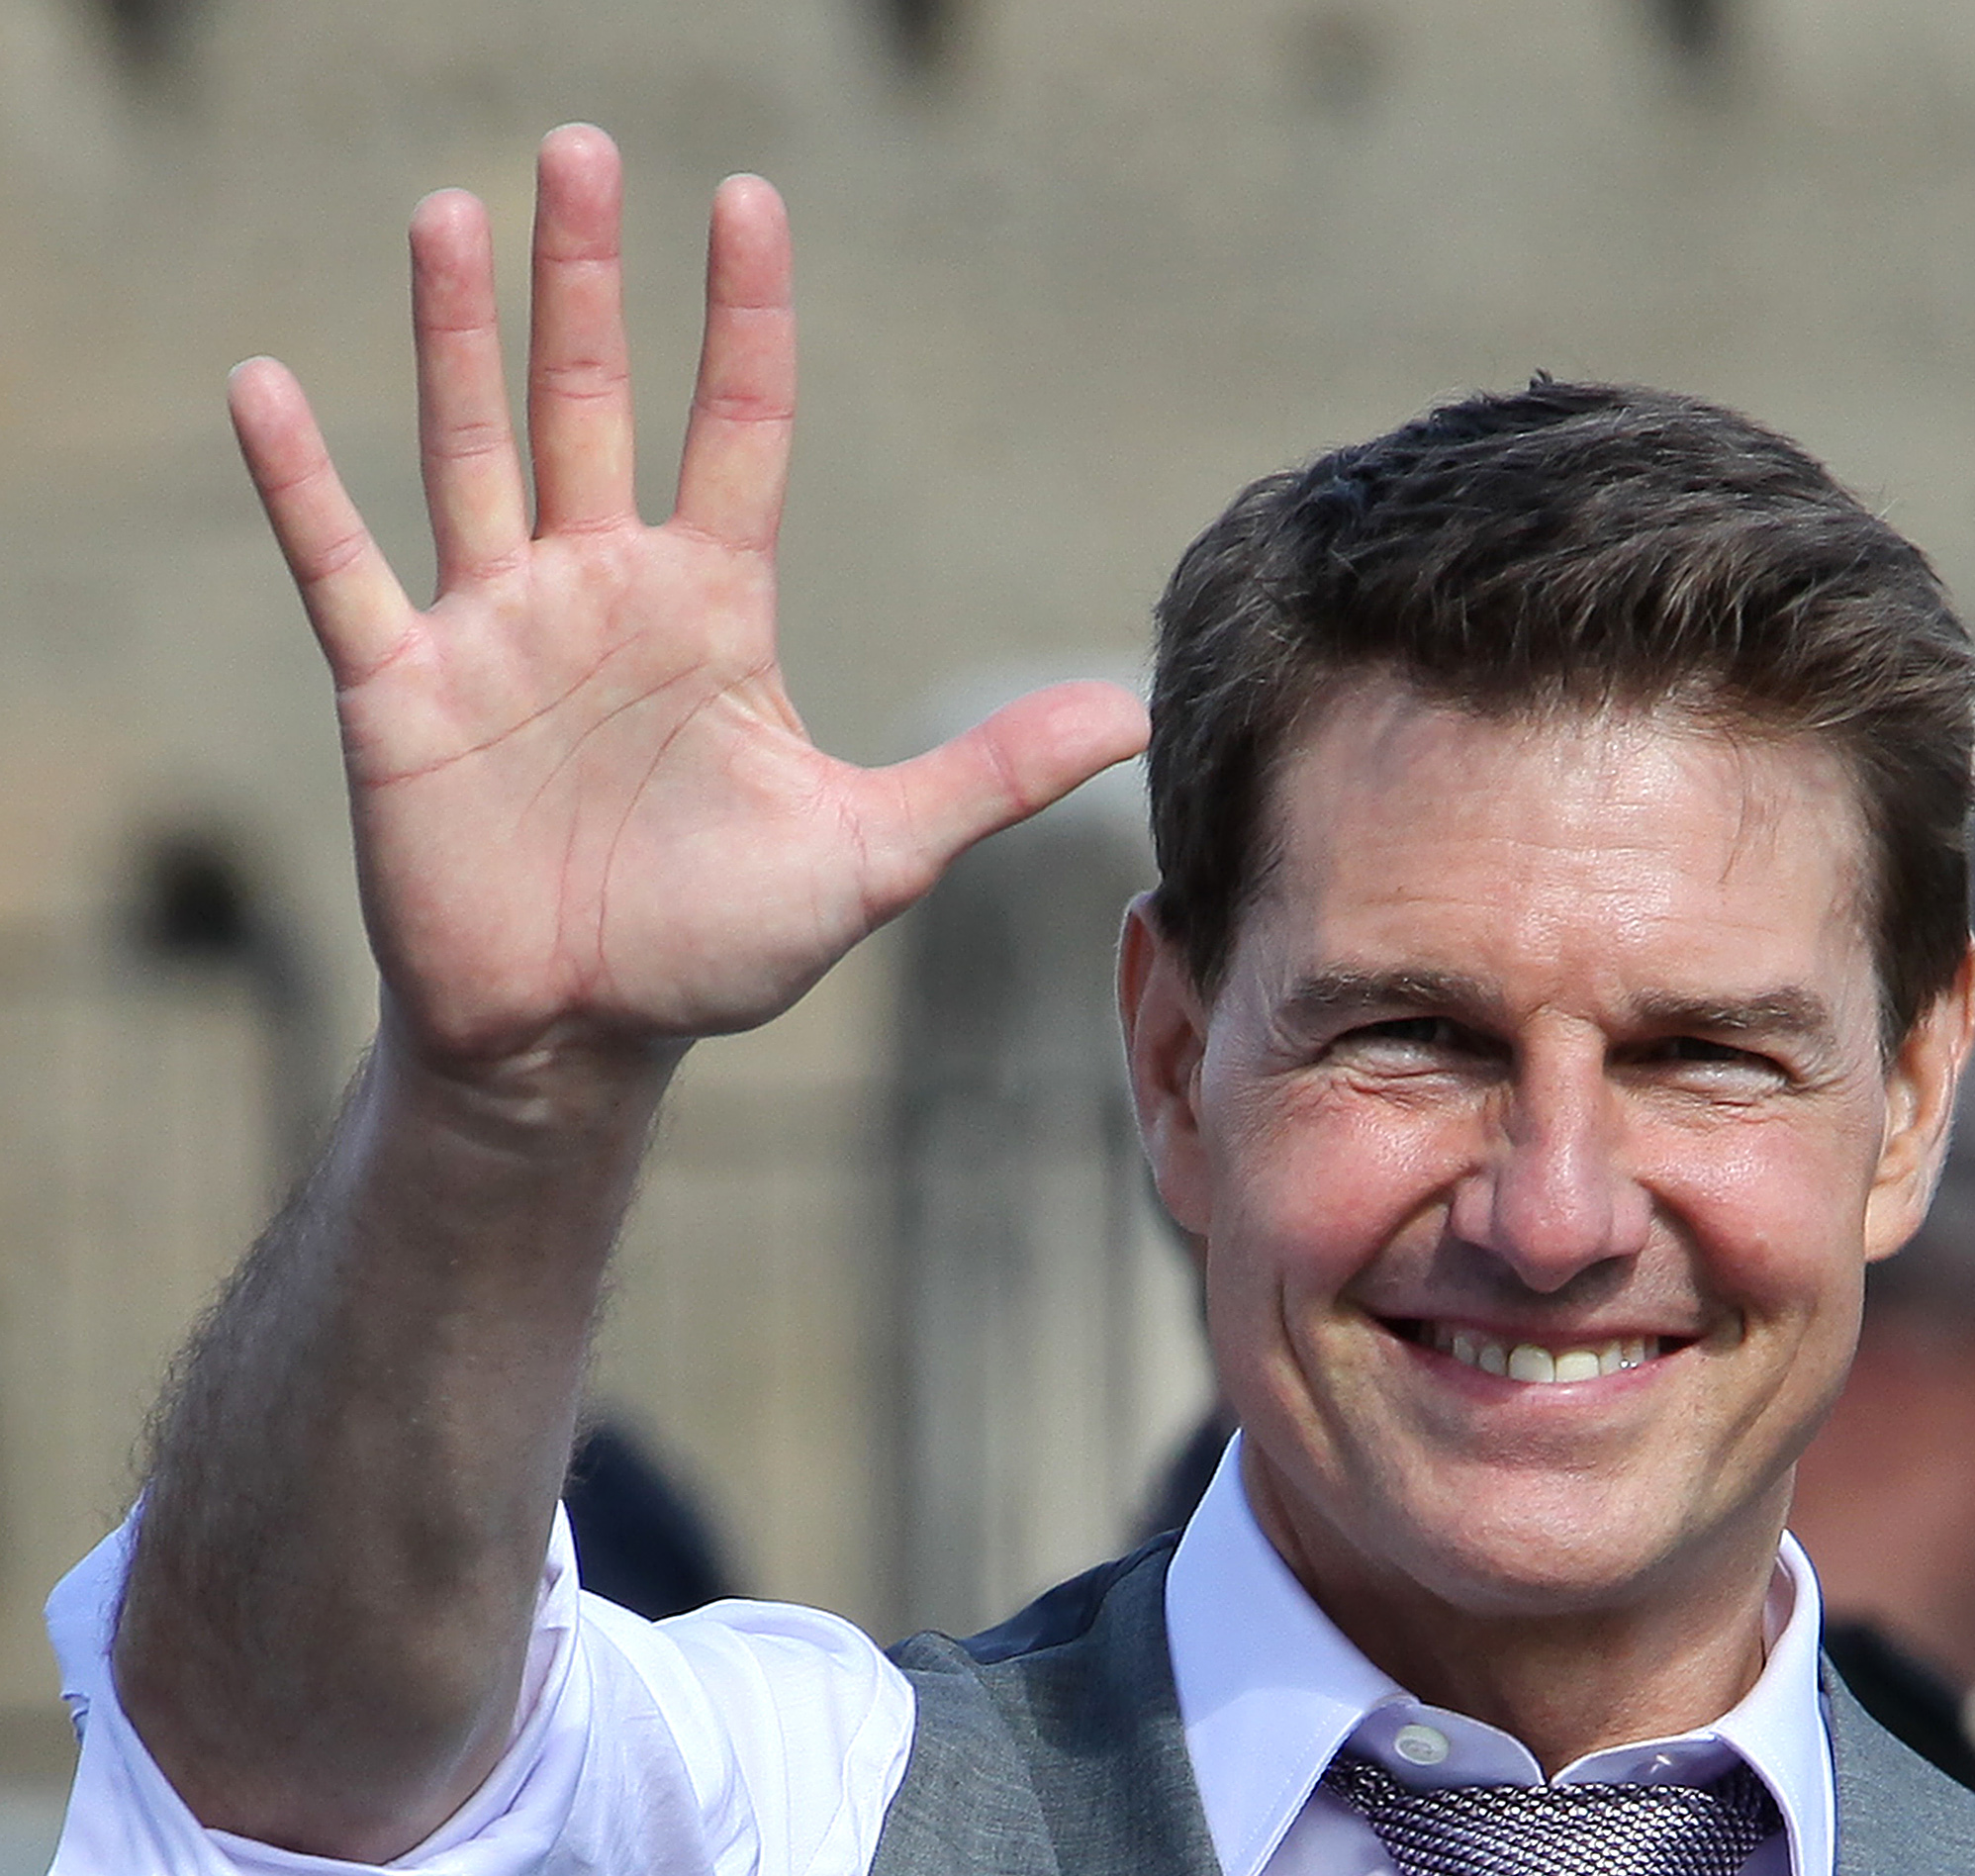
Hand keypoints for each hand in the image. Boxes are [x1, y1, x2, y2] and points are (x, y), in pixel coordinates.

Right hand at [228, 127, 1147, 1084]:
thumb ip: (987, 775)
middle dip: (583, 280)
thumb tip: (1130, 716)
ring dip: (455, 334)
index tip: (749, 197)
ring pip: (470, 448)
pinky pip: (338, 568)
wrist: (576, 1047)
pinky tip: (262, 386)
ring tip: (447, 212)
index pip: (736, 429)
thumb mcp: (870, 859)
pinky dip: (300, 484)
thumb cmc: (712, 951)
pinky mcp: (401, 691)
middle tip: (582, 147)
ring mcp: (492, 629)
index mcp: (708, 609)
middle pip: (587, 402)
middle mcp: (597, 590)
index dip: (744, 319)